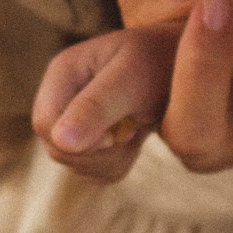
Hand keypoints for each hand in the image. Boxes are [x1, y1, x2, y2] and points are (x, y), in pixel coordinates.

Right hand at [31, 26, 178, 182]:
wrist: (187, 64)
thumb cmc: (163, 61)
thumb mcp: (132, 79)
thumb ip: (96, 107)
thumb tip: (61, 141)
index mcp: (64, 71)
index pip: (45, 123)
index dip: (78, 139)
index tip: (117, 133)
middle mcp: (62, 94)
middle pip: (57, 149)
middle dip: (99, 152)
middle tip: (135, 130)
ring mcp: (73, 116)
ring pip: (75, 164)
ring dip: (111, 160)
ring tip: (138, 130)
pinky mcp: (89, 136)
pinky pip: (92, 171)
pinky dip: (116, 164)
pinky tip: (135, 138)